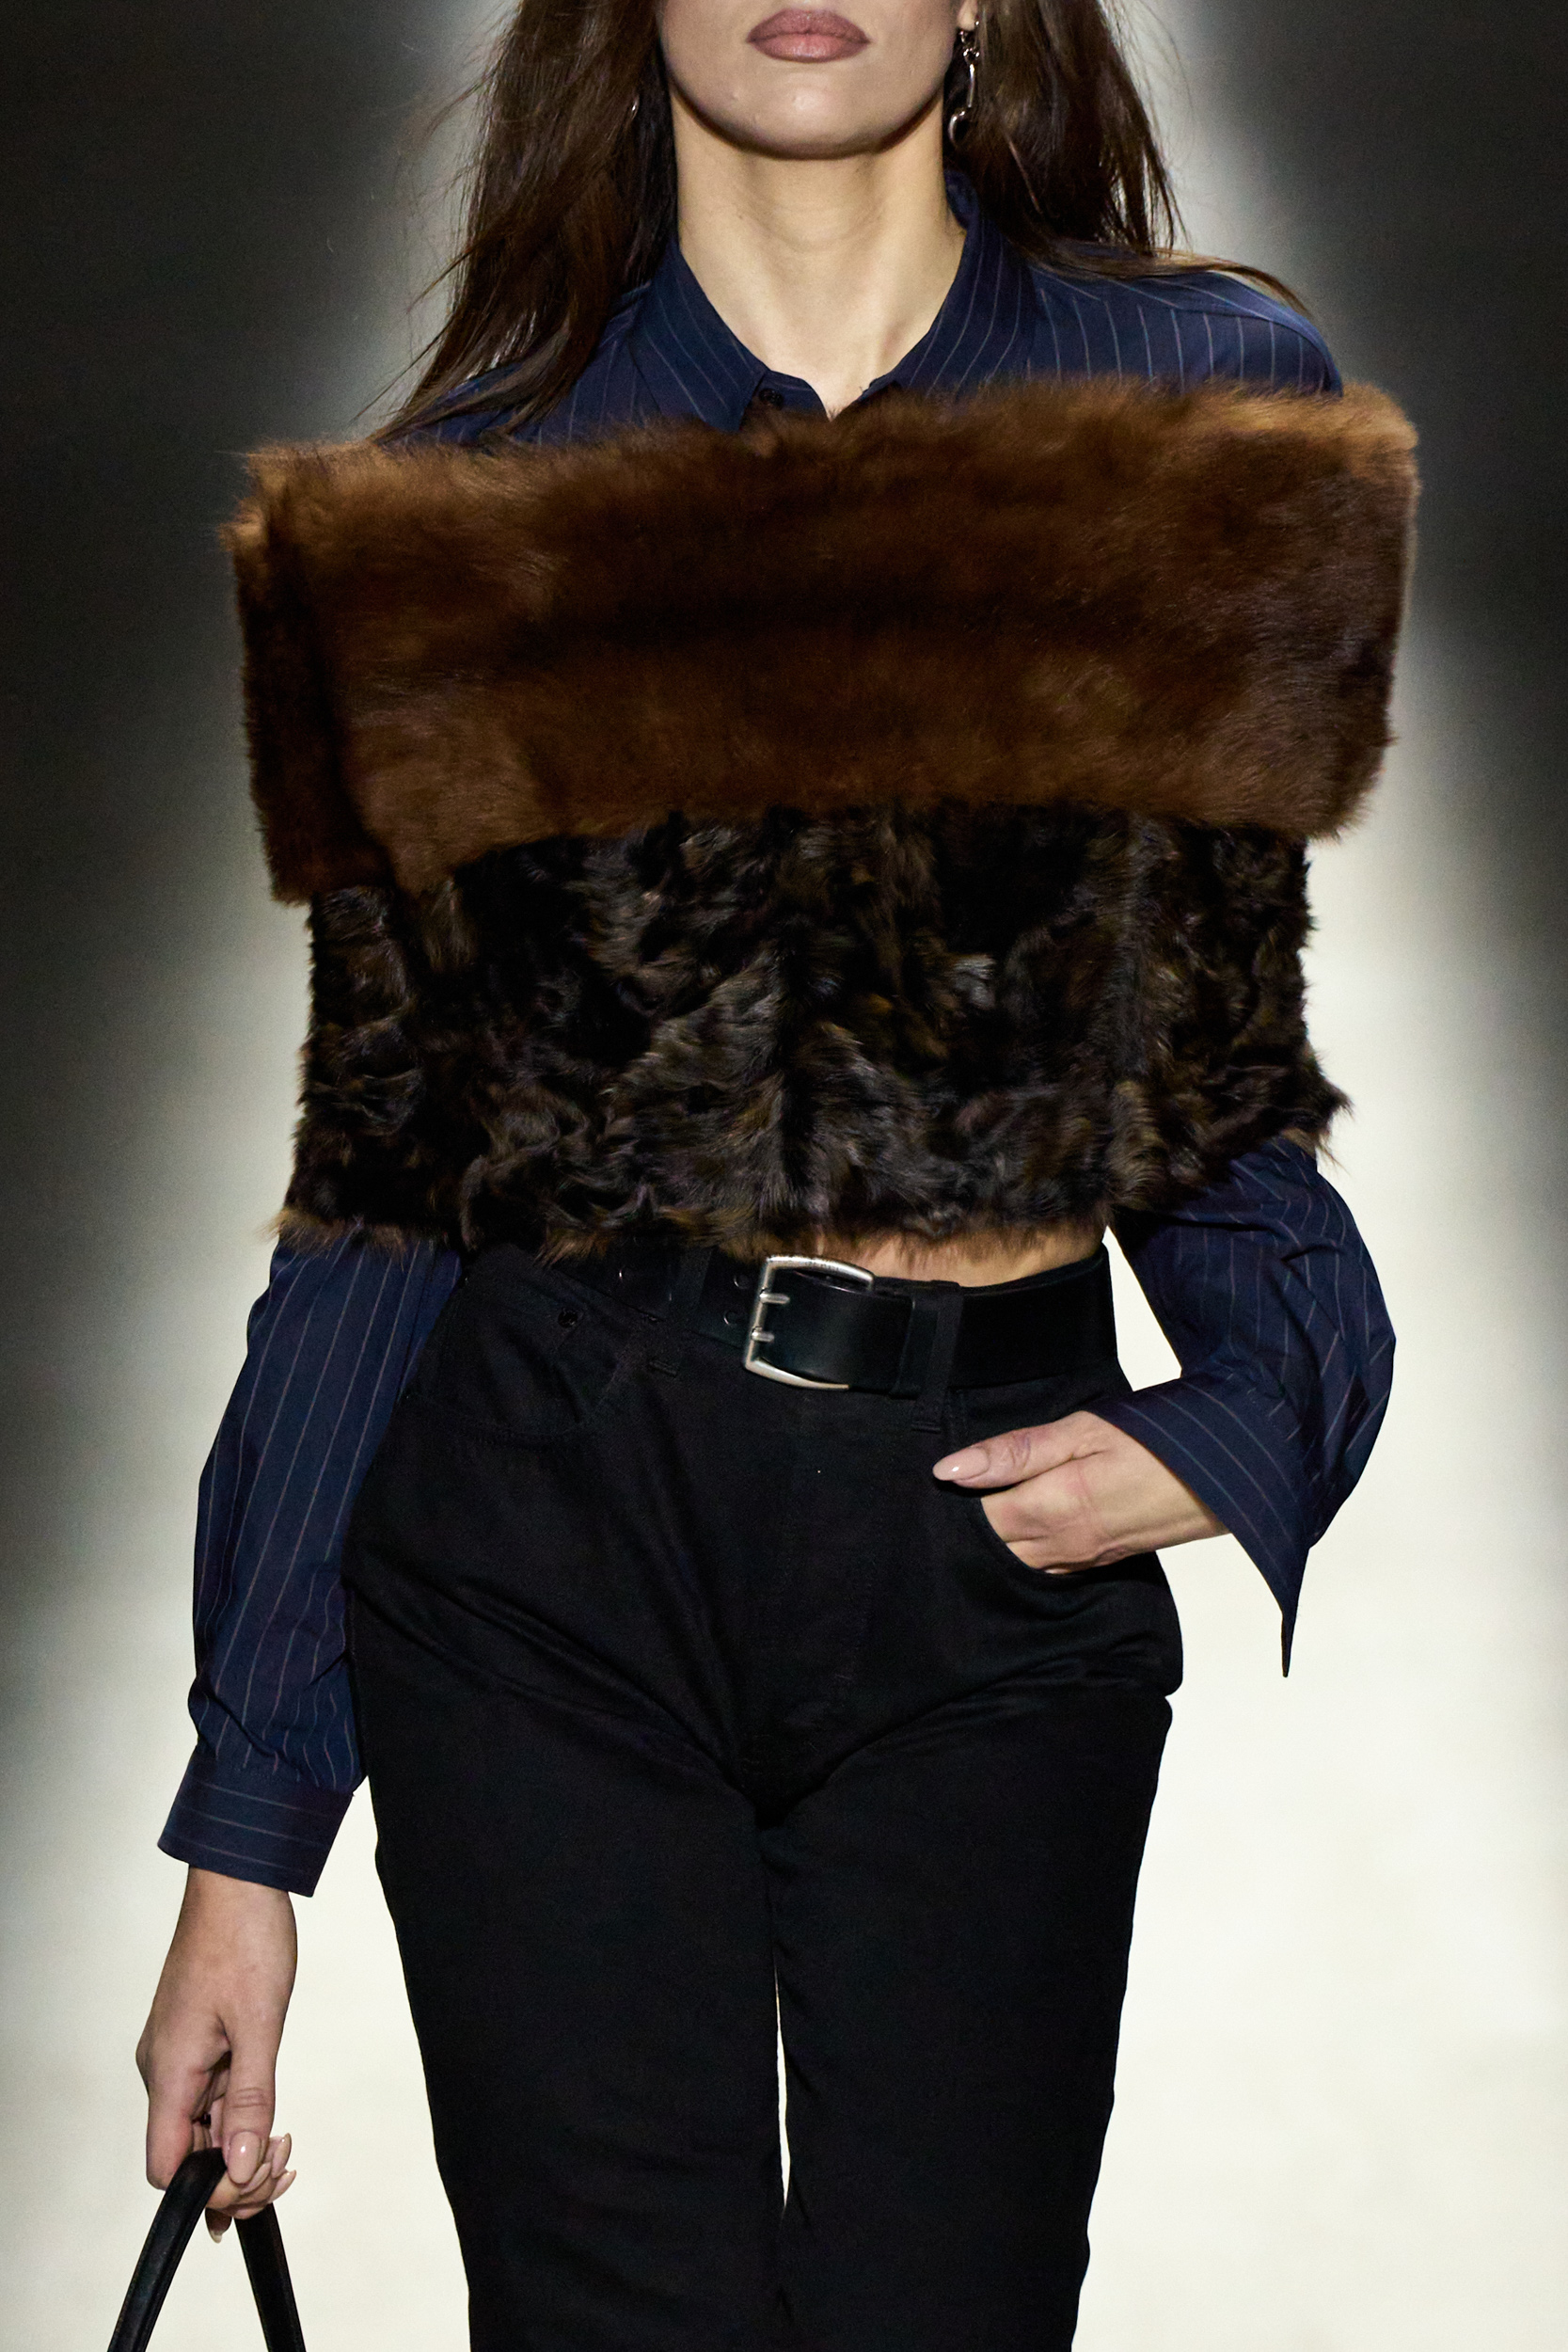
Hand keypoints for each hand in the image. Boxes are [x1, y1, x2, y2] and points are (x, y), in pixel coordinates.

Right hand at [136, 1867, 298, 2239]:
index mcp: (169, 2071)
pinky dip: (238, 2118)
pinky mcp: (196, 2042)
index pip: (167, 2168)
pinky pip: (210, 2099)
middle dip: (234, 2173)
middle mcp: (165, 2070)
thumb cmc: (245, 1940)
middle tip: (284, 2163)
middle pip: (185, 2156)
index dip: (209, 2189)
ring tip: (284, 2144)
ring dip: (239, 2148)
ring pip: (201, 2129)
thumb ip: (250, 2101)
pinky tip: (270, 2121)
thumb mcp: (260, 2025)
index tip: (258, 2178)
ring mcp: (179, 2057)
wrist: (239, 1882)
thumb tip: (240, 2168)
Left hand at [934, 1411, 1223, 1572]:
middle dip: (962, 1536)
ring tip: (968, 1521)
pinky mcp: (1103, 1561)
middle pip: (991, 1554)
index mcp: (1052, 1510)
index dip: (947, 1509)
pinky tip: (1016, 1537)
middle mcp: (1063, 1546)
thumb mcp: (1083, 1430)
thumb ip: (1015, 1453)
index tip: (927, 1490)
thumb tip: (949, 1471)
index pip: (975, 1525)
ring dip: (992, 1550)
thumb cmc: (1160, 1439)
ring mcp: (1085, 1560)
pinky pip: (1048, 1571)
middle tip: (938, 1508)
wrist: (1232, 1473)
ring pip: (1017, 1568)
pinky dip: (1025, 1557)